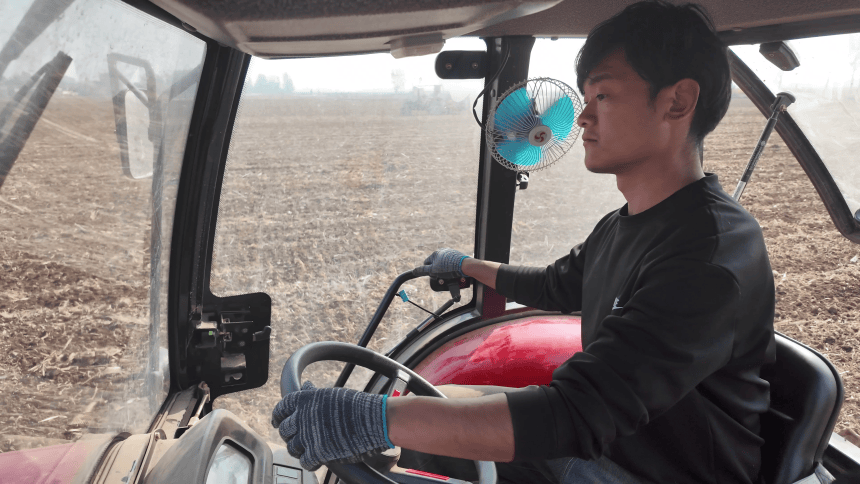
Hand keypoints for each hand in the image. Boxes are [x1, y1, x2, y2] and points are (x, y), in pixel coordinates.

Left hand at [271, 381, 393, 470]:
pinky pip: (305, 461)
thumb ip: (314, 394)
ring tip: (306, 449)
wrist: (373, 420)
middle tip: (296, 436)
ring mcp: (309, 435)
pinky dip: (309, 462)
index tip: (278, 421)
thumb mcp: (332, 394)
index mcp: (305, 399)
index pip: (282, 407)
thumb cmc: (357, 405)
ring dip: (298, 449)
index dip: (278, 416)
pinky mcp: (318, 452)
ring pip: (292, 447)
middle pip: (285, 430)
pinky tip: (315, 460)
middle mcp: (303, 416)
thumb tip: (305, 386)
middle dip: (289, 434)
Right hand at [412, 248, 469, 278]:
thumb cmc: (448, 268)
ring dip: (445, 272)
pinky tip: (455, 274)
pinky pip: (452, 265)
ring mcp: (450, 254)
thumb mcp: (433, 271)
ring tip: (449, 277)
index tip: (433, 276)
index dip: (428, 271)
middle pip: (436, 264)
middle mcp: (442, 251)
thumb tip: (414, 271)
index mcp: (435, 253)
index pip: (427, 263)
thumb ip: (423, 270)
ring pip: (444, 265)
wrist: (465, 266)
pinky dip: (452, 270)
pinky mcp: (457, 257)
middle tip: (441, 277)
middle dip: (437, 272)